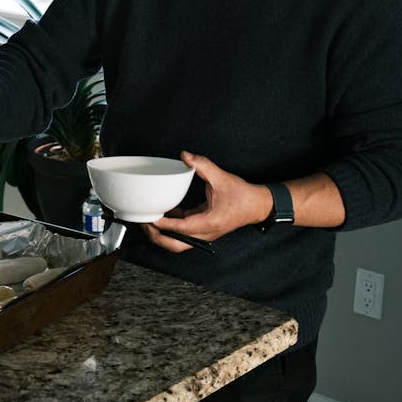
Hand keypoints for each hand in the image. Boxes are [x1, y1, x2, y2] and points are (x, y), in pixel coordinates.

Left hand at [141, 151, 271, 252]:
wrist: (257, 206)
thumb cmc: (242, 196)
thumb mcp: (221, 177)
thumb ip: (202, 165)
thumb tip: (185, 156)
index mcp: (210, 222)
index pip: (181, 228)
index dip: (164, 224)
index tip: (150, 218)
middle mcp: (205, 233)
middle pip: (175, 244)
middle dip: (157, 237)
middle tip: (144, 223)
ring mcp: (204, 234)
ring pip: (178, 242)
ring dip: (162, 235)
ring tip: (148, 221)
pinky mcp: (202, 230)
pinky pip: (182, 233)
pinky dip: (171, 227)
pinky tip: (162, 215)